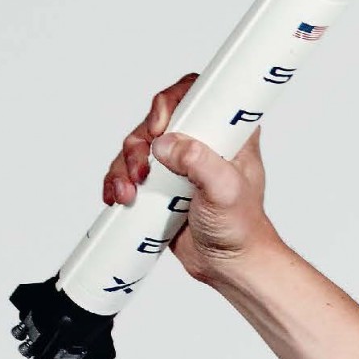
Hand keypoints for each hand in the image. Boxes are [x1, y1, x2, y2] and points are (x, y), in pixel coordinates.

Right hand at [101, 72, 283, 285]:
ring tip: (129, 193)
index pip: (198, 94)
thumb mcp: (226, 192)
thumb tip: (166, 145)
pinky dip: (118, 181)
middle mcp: (201, 141)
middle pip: (157, 119)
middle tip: (142, 170)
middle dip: (140, 142)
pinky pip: (129, 171)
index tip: (160, 126)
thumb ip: (200, 163)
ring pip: (138, 145)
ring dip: (125, 166)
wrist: (228, 264)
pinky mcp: (160, 183)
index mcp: (227, 134)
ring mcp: (178, 162)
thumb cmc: (241, 228)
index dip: (172, 101)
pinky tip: (118, 197)